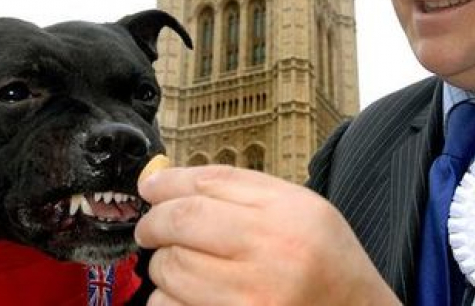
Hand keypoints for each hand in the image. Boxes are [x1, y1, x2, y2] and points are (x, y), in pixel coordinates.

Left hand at [135, 165, 400, 305]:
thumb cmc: (325, 261)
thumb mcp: (300, 208)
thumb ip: (237, 189)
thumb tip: (164, 181)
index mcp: (289, 214)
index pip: (209, 184)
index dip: (168, 183)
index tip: (149, 188)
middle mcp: (273, 257)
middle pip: (182, 223)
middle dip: (155, 224)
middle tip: (151, 229)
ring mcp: (252, 301)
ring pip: (171, 269)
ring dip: (163, 264)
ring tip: (180, 264)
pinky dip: (168, 298)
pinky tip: (191, 294)